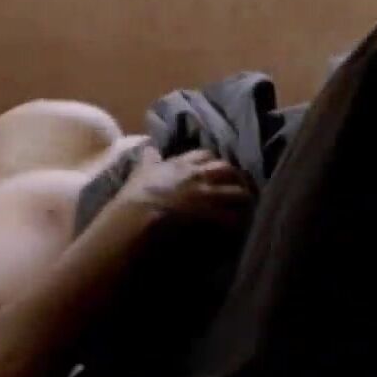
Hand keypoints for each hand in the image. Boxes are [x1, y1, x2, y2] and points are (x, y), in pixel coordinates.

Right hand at [116, 147, 252, 225]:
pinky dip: (237, 223)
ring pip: (239, 192)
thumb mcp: (140, 172)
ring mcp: (209, 196)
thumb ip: (148, 160)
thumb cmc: (134, 199)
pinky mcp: (215, 216)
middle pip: (228, 170)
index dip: (211, 164)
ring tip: (242, 210)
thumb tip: (150, 147)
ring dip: (241, 201)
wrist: (137, 220)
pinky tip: (235, 229)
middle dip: (233, 179)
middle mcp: (200, 176)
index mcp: (183, 164)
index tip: (211, 173)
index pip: (206, 155)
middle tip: (233, 190)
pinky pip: (235, 218)